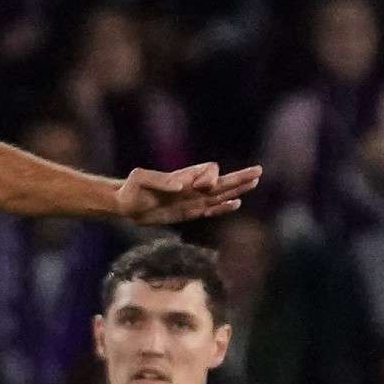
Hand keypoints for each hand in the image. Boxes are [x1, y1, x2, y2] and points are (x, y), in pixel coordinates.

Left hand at [114, 162, 261, 224]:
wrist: (125, 206)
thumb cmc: (131, 188)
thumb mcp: (140, 179)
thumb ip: (158, 180)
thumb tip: (181, 186)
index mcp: (184, 175)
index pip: (209, 170)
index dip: (211, 177)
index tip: (200, 186)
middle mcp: (192, 186)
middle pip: (221, 180)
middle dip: (239, 177)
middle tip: (258, 171)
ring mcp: (192, 200)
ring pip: (220, 194)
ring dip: (237, 189)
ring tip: (254, 183)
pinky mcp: (188, 213)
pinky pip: (210, 210)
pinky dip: (223, 208)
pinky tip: (236, 204)